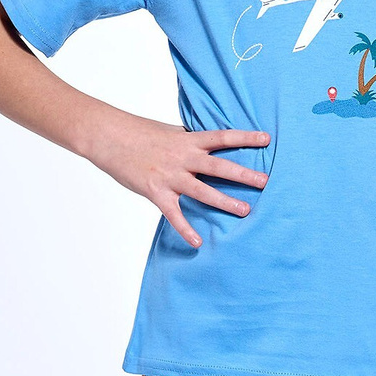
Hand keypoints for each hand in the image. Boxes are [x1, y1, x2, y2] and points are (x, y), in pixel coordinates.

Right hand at [86, 115, 269, 247]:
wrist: (109, 136)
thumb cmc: (140, 132)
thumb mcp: (170, 132)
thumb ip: (190, 141)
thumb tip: (209, 145)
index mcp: (188, 140)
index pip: (223, 136)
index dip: (245, 137)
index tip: (267, 139)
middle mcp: (183, 157)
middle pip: (219, 166)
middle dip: (243, 175)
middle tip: (266, 182)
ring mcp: (170, 175)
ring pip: (202, 190)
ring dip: (224, 202)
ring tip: (245, 211)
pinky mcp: (155, 191)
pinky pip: (174, 213)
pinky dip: (185, 229)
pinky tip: (198, 242)